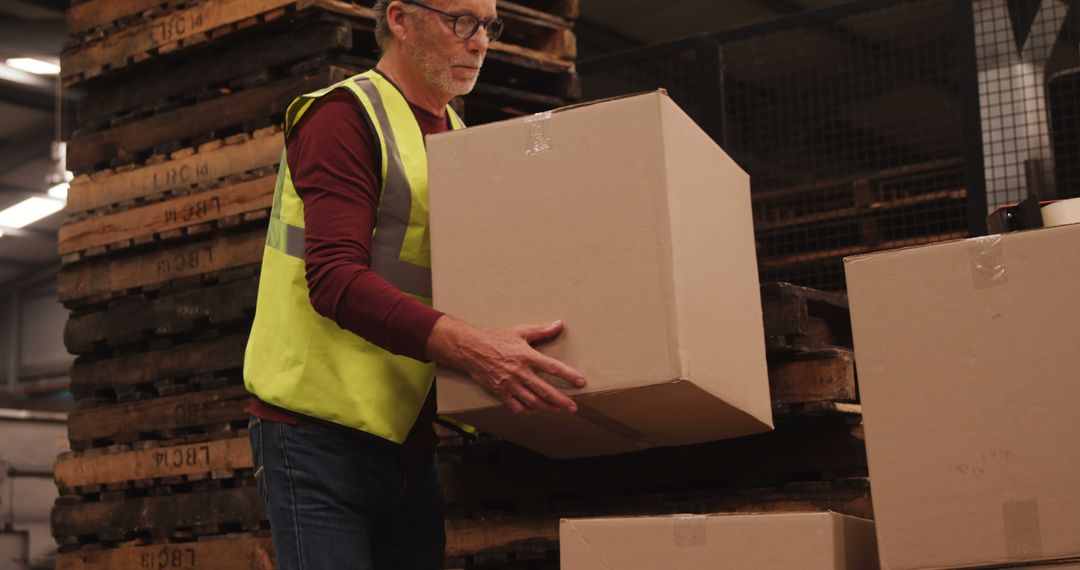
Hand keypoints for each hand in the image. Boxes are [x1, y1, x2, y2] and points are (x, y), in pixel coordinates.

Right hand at [425, 315, 586, 414]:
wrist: (471, 349)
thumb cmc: (496, 339)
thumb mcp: (520, 331)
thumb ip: (541, 331)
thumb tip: (559, 324)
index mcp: (527, 356)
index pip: (553, 367)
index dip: (568, 375)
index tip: (581, 382)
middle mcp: (520, 373)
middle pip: (545, 391)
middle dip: (561, 401)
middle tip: (573, 407)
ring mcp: (510, 385)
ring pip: (532, 402)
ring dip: (547, 407)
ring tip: (557, 409)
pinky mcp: (501, 393)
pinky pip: (517, 407)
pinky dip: (528, 411)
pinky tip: (535, 410)